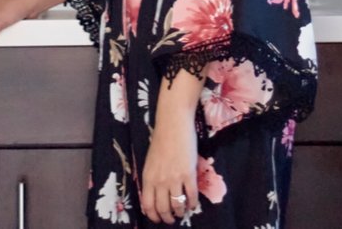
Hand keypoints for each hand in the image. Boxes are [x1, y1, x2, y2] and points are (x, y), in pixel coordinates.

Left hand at [141, 109, 198, 223]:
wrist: (173, 123)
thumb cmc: (161, 138)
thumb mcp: (151, 160)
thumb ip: (153, 177)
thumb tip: (156, 194)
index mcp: (148, 177)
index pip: (147, 205)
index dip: (153, 216)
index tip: (158, 219)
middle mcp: (160, 180)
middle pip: (163, 209)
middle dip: (167, 218)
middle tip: (172, 219)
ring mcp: (174, 178)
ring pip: (177, 205)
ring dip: (180, 212)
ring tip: (182, 212)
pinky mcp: (189, 174)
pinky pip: (191, 196)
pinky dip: (193, 203)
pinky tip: (193, 204)